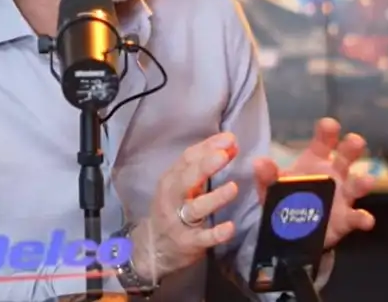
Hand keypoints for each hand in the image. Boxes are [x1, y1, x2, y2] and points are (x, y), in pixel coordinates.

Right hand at [130, 133, 240, 280]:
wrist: (154, 248)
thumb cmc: (175, 207)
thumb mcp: (185, 184)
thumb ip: (206, 164)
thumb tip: (231, 145)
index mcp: (172, 179)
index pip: (188, 159)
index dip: (208, 147)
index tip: (229, 138)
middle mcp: (172, 198)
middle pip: (186, 180)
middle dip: (205, 167)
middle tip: (224, 156)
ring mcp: (178, 221)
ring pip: (195, 208)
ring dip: (215, 198)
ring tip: (233, 188)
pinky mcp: (187, 242)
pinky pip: (202, 238)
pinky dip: (216, 233)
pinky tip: (230, 227)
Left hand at [253, 118, 375, 249]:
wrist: (290, 235)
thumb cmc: (286, 201)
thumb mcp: (272, 188)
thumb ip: (267, 176)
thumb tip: (259, 162)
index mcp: (316, 162)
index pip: (324, 141)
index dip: (328, 131)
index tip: (330, 125)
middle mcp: (334, 174)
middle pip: (346, 156)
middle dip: (352, 147)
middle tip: (355, 141)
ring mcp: (342, 196)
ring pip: (356, 185)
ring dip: (363, 182)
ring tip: (367, 181)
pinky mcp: (346, 219)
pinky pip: (357, 217)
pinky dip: (363, 218)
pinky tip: (366, 220)